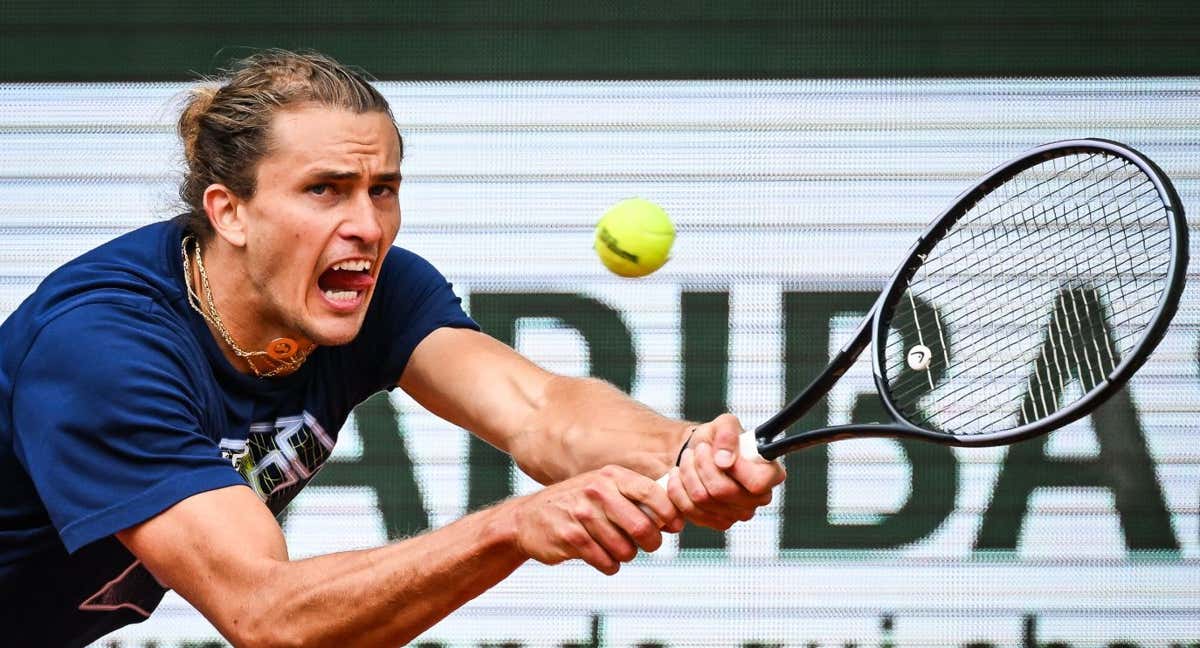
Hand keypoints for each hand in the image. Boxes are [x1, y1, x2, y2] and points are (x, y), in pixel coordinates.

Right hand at [507, 465, 683, 574]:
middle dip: (652, 543)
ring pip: (625, 549)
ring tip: (617, 549)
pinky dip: (610, 565)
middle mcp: (597, 491)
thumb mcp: (603, 489)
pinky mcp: (570, 537)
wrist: (527, 518)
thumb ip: (635, 498)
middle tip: (648, 545)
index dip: (670, 514)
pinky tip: (602, 557)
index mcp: (610, 476)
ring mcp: (581, 514)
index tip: (674, 526)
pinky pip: (606, 562)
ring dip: (627, 555)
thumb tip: (675, 517)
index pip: (653, 493)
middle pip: (642, 527)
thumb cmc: (576, 505)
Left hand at [665, 413, 786, 529]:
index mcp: (771, 474)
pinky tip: (680, 475)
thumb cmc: (718, 438)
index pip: (756, 483)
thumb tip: (724, 460)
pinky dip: (678, 490)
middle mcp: (759, 498)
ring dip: (688, 474)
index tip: (719, 454)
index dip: (734, 468)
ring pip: (702, 500)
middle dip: (702, 465)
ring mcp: (739, 514)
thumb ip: (727, 434)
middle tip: (697, 450)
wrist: (701, 452)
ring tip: (688, 459)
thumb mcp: (724, 424)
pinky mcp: (718, 522)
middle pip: (723, 491)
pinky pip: (690, 511)